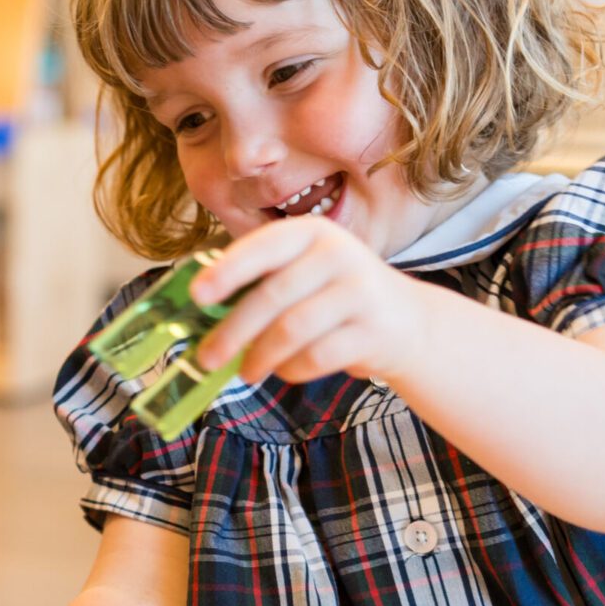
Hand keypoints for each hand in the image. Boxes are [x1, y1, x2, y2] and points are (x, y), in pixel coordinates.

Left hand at [191, 217, 429, 385]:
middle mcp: (339, 254)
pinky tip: (284, 371)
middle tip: (206, 358)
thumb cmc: (334, 298)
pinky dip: (292, 369)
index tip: (197, 295)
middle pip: (272, 296)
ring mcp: (361, 291)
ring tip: (246, 373)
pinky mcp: (374, 330)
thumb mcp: (303, 273)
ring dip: (261, 357)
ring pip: (292, 330)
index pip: (263, 247)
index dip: (227, 270)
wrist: (407, 321)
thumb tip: (201, 312)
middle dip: (233, 332)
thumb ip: (262, 282)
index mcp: (312, 233)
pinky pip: (317, 356)